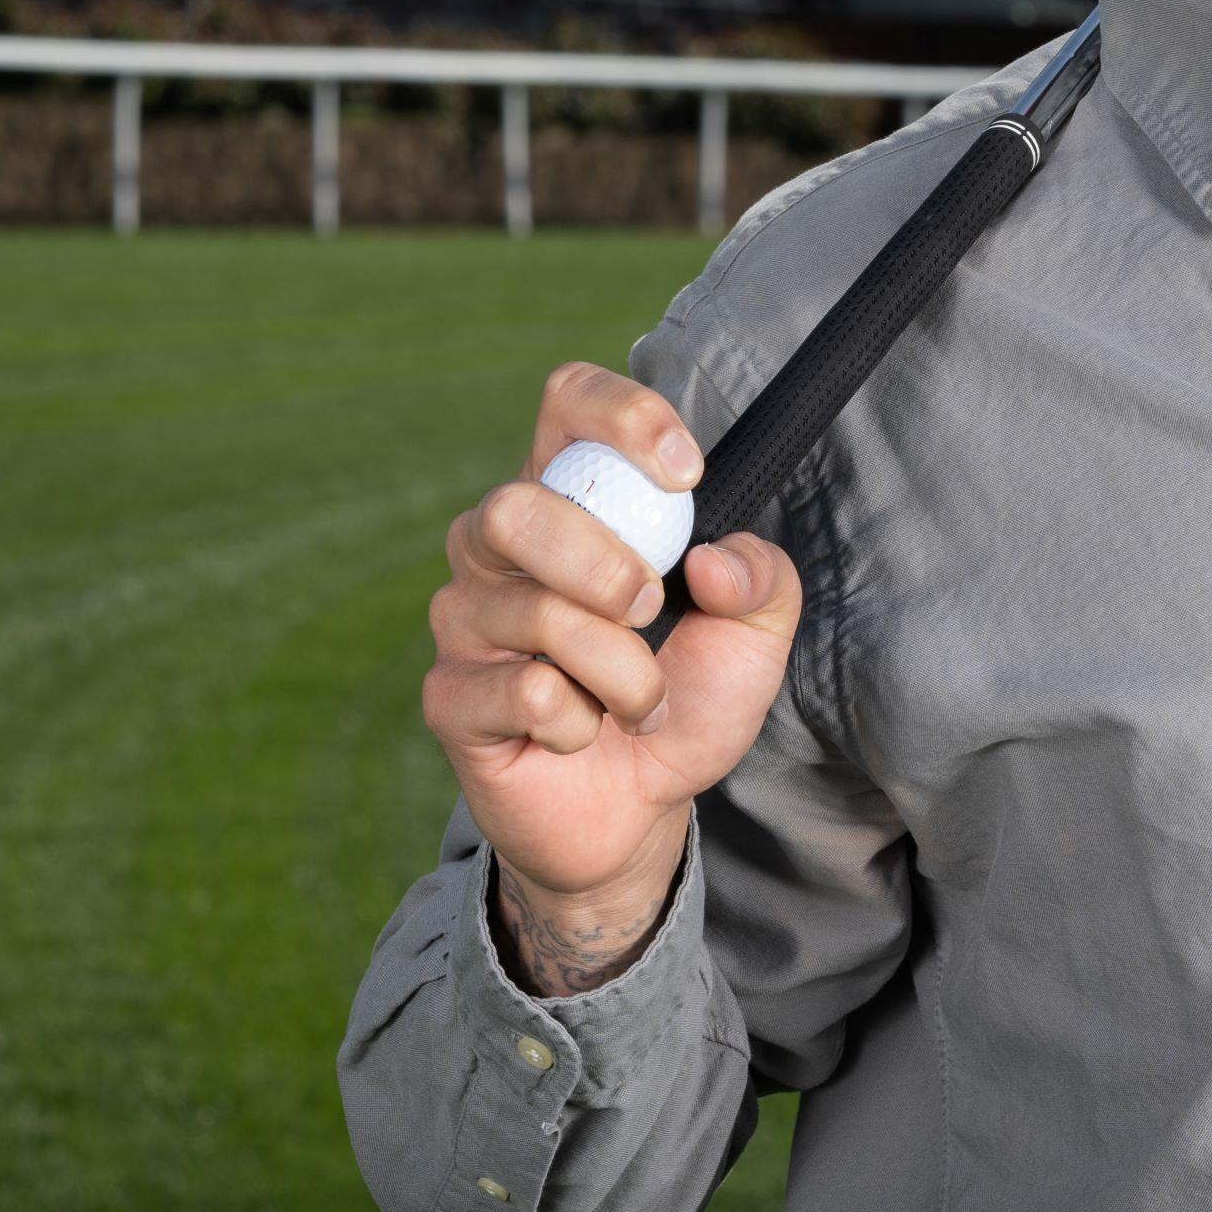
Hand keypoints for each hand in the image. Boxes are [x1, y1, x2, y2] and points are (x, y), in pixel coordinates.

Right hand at [419, 362, 801, 973]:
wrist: (641, 808)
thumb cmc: (685, 695)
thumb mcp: (755, 634)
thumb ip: (761, 578)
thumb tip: (714, 559)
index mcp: (572, 496)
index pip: (566, 403)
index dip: (622, 416)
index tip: (686, 474)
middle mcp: (499, 544)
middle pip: (516, 505)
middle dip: (603, 563)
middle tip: (651, 610)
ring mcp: (465, 620)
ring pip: (534, 612)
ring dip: (621, 669)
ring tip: (641, 699)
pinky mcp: (450, 697)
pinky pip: (523, 692)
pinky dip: (583, 720)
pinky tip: (583, 733)